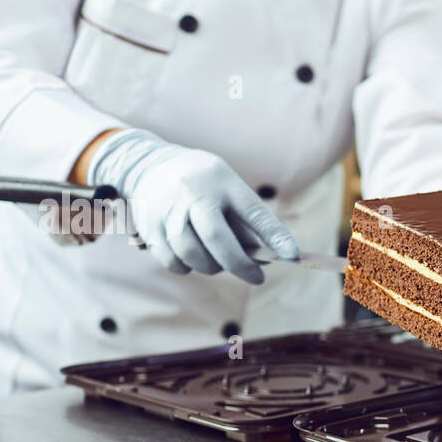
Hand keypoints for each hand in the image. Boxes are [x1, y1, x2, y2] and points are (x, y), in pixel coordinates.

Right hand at [87, 129, 297, 283]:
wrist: (150, 164)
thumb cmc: (204, 184)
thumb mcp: (229, 189)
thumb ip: (249, 222)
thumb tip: (271, 258)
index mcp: (223, 181)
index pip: (253, 211)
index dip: (274, 235)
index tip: (292, 256)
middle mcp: (193, 193)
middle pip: (217, 239)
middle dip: (239, 264)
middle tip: (255, 276)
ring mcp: (168, 209)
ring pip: (193, 254)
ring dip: (211, 267)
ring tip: (218, 262)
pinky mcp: (149, 225)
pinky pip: (173, 261)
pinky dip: (187, 267)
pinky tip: (193, 259)